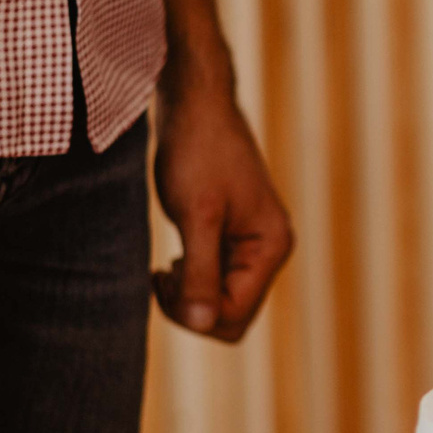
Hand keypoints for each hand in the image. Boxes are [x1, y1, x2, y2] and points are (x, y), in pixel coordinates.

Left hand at [151, 78, 292, 340]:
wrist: (195, 108)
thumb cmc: (197, 153)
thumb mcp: (196, 215)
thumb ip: (202, 272)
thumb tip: (202, 324)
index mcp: (271, 247)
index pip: (235, 314)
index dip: (194, 311)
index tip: (160, 278)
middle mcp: (270, 250)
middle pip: (232, 315)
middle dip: (194, 307)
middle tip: (160, 277)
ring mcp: (254, 245)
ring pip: (223, 301)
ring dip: (191, 292)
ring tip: (165, 267)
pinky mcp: (236, 237)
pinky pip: (218, 280)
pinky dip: (193, 278)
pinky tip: (174, 260)